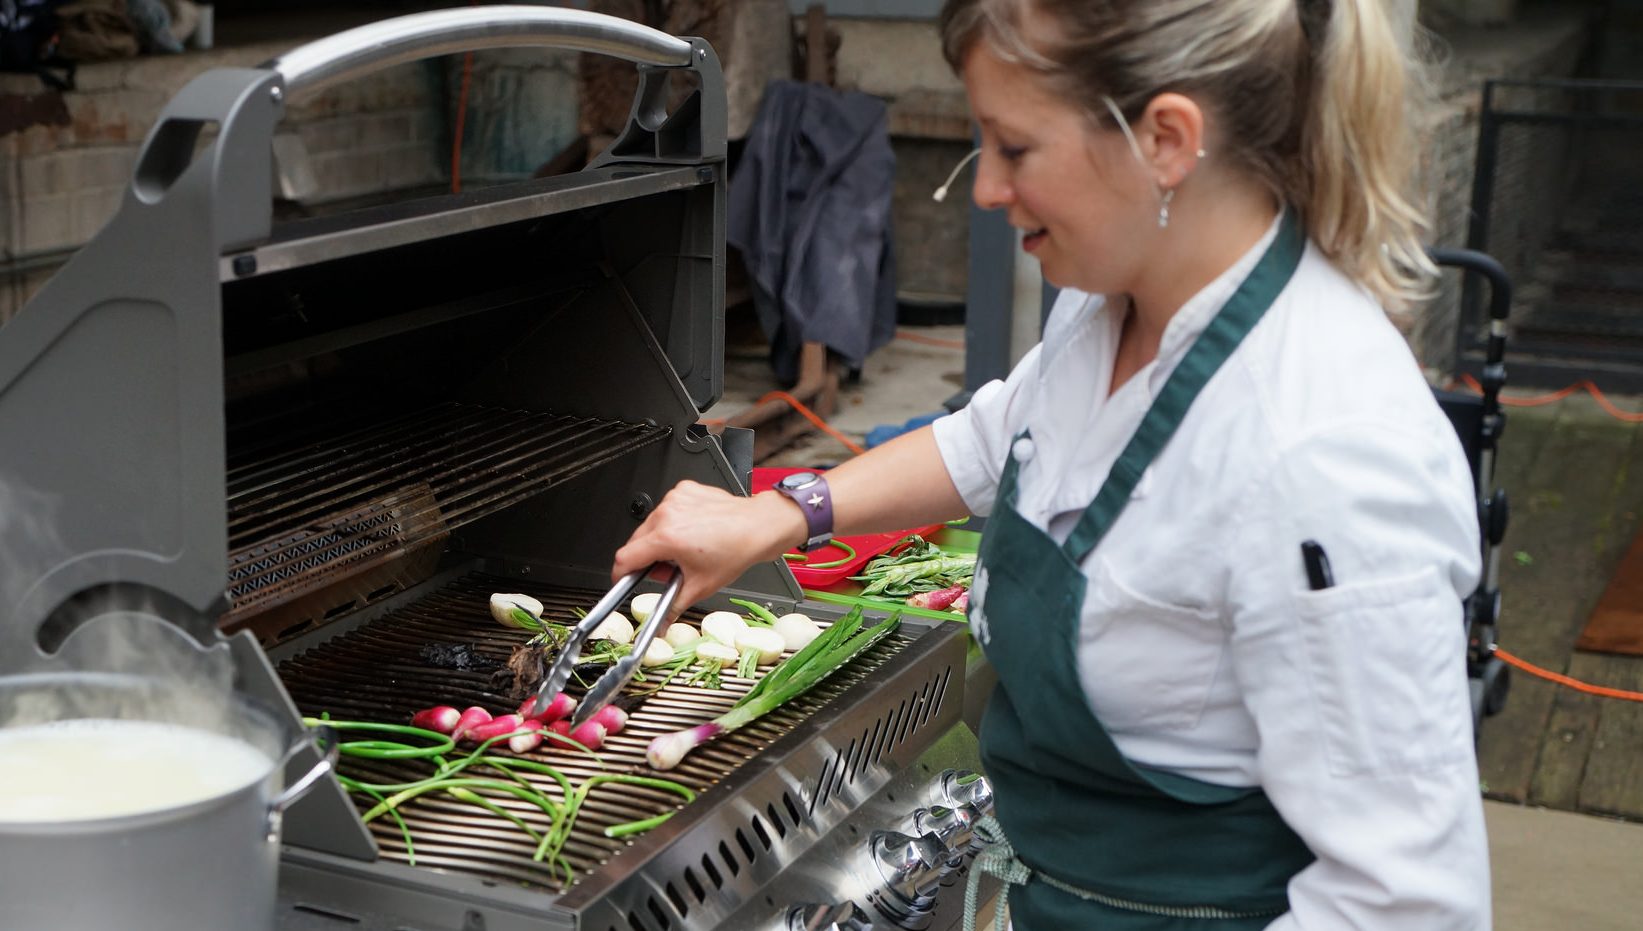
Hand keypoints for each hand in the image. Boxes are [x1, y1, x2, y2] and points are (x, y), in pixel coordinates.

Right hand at [612, 480, 805, 618]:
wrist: (758, 526)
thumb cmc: (736, 550)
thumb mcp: (700, 585)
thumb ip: (673, 606)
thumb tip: (660, 623)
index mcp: (666, 537)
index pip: (624, 558)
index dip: (620, 575)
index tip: (623, 581)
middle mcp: (666, 514)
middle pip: (636, 541)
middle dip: (647, 559)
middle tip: (669, 569)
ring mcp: (674, 499)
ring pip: (651, 525)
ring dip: (660, 539)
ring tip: (685, 549)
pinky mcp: (683, 489)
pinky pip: (667, 509)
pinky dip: (674, 521)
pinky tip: (693, 530)